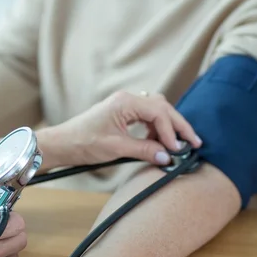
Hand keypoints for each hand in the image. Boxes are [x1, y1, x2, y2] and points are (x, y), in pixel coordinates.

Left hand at [58, 91, 201, 166]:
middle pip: (162, 108)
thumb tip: (167, 156)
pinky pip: (147, 118)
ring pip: (157, 111)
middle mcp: (128, 99)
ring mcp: (126, 105)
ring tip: (177, 145)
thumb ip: (144, 150)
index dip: (171, 131)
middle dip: (178, 126)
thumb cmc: (84, 142)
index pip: (158, 112)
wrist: (63, 144)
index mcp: (125, 102)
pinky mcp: (123, 114)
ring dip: (168, 127)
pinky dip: (157, 129)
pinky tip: (159, 143)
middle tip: (193, 143)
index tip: (178, 148)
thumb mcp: (116, 148)